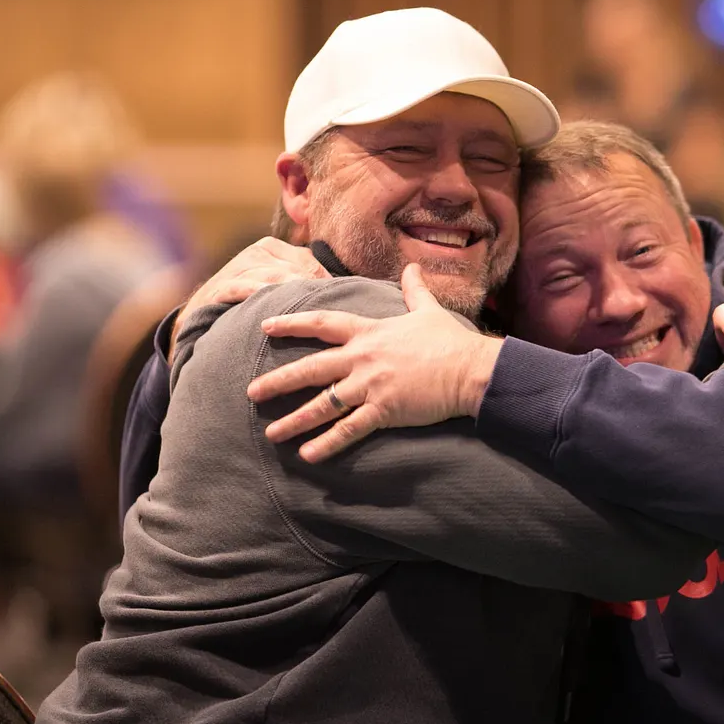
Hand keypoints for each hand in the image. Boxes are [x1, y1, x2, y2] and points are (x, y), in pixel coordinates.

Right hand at [172, 238, 328, 346]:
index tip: (343, 305)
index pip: (310, 263)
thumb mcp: (275, 284)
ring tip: (311, 311)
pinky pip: (245, 290)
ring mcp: (238, 268)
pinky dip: (260, 298)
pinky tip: (275, 312)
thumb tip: (346, 291)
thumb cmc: (249, 301)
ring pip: (274, 279)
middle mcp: (257, 252)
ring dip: (292, 294)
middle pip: (295, 270)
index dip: (327, 285)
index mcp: (273, 248)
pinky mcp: (221, 286)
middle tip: (332, 311)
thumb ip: (303, 280)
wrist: (201, 314)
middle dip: (314, 291)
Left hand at [247, 264, 501, 461]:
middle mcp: (363, 358)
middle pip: (311, 368)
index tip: (266, 327)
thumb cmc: (452, 342)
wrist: (472, 369)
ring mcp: (371, 385)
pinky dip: (327, 443)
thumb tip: (414, 268)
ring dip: (294, 419)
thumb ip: (415, 291)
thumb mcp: (429, 311)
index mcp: (370, 332)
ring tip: (271, 433)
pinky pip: (349, 429)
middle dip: (278, 381)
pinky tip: (307, 455)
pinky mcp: (384, 409)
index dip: (292, 324)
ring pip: (323, 403)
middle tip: (251, 392)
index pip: (322, 323)